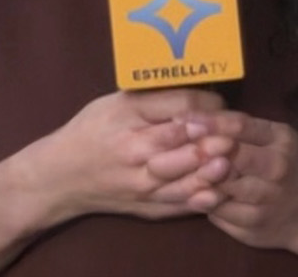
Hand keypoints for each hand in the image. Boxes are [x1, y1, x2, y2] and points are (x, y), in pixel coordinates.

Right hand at [17, 89, 235, 225]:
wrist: (62, 177)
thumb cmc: (92, 129)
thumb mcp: (117, 102)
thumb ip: (156, 97)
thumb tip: (200, 90)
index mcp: (129, 115)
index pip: (178, 106)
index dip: (207, 104)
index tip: (221, 104)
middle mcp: (135, 150)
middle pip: (183, 140)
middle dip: (213, 135)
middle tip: (235, 131)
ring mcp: (142, 182)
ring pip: (184, 176)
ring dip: (211, 168)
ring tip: (231, 160)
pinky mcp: (148, 205)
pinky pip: (180, 203)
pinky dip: (202, 197)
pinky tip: (219, 189)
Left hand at [179, 112, 297, 252]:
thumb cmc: (291, 166)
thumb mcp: (276, 138)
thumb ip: (244, 129)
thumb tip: (198, 117)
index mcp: (281, 140)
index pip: (240, 126)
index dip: (208, 123)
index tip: (182, 120)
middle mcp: (276, 169)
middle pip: (229, 158)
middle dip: (200, 153)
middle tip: (174, 147)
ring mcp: (265, 201)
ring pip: (220, 188)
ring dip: (198, 181)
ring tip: (179, 173)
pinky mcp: (252, 227)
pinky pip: (218, 213)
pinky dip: (204, 203)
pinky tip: (195, 196)